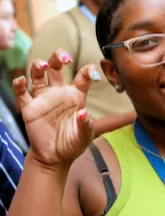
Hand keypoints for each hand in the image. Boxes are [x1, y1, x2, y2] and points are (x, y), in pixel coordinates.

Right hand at [12, 50, 96, 170]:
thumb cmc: (73, 144)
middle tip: (65, 57)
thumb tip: (82, 113)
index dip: (89, 71)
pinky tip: (22, 80)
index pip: (82, 77)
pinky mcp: (29, 108)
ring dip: (39, 66)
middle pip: (56, 67)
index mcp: (76, 96)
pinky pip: (21, 93)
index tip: (95, 75)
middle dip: (58, 57)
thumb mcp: (85, 135)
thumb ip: (86, 124)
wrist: (55, 158)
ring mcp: (43, 98)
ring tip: (43, 65)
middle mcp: (59, 93)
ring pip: (38, 75)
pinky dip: (18, 84)